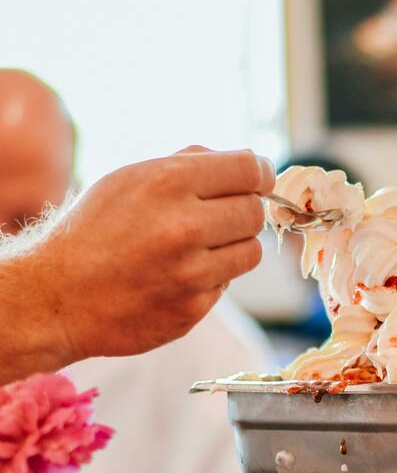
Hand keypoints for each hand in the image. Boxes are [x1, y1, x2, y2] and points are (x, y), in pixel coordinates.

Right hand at [2, 147, 273, 378]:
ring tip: (200, 247)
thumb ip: (186, 165)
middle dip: (244, 211)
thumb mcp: (128, 179)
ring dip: (233, 247)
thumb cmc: (93, 231)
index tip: (259, 180)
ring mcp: (190, 273)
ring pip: (251, 253)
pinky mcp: (192, 309)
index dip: (261, 173)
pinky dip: (210, 279)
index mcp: (168, 183)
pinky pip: (225, 285)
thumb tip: (246, 163)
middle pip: (254, 212)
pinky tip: (176, 276)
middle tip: (223, 216)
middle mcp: (183, 227)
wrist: (58, 296)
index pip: (249, 169)